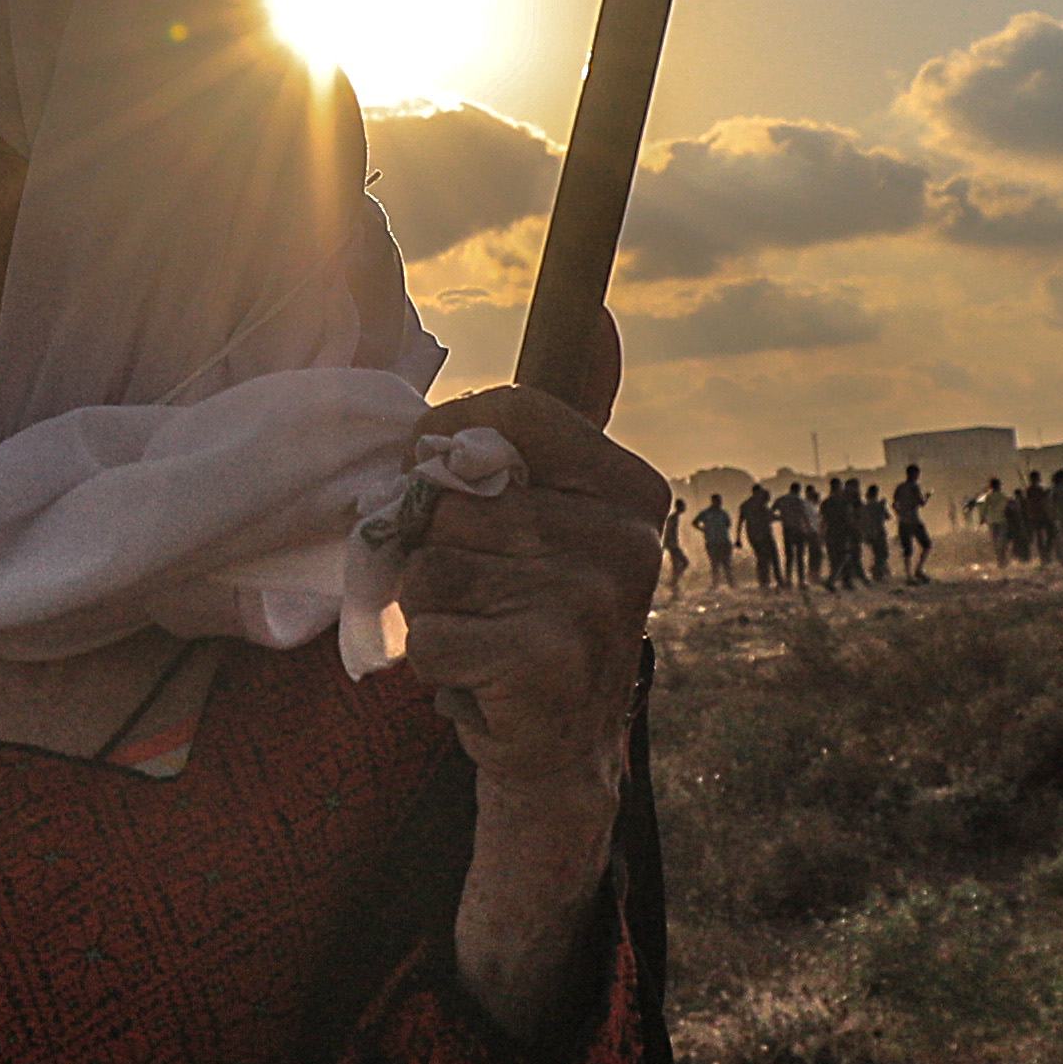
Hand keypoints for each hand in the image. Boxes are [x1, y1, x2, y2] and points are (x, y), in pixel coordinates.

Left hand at [394, 381, 670, 1045]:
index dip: (443, 439)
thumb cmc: (532, 620)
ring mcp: (598, 600)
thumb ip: (559, 425)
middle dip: (431, 548)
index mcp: (633, 489)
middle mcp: (629, 538)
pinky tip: (479, 682)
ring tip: (477, 638)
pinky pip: (433, 630)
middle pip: (457, 495)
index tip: (429, 475)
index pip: (512, 410)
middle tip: (467, 596)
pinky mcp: (553, 660)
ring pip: (435, 565)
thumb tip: (597, 308)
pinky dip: (431, 663)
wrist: (555, 755)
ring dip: (430, 613)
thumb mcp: (553, 515)